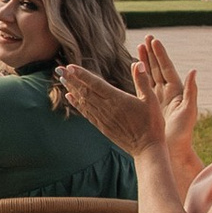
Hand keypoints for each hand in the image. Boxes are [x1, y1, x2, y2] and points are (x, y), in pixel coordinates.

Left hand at [56, 35, 196, 168]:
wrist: (147, 149)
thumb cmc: (152, 124)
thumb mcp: (151, 100)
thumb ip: (143, 81)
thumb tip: (138, 63)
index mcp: (118, 100)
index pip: (96, 84)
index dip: (82, 75)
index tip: (70, 66)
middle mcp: (107, 108)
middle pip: (85, 91)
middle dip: (71, 79)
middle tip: (59, 68)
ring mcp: (103, 118)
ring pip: (83, 101)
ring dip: (72, 89)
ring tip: (62, 78)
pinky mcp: (102, 126)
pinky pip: (86, 113)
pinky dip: (77, 104)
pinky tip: (70, 97)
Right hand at [130, 31, 200, 178]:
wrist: (173, 150)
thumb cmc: (183, 133)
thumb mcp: (189, 112)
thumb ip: (192, 91)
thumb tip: (194, 71)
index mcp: (177, 92)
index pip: (167, 68)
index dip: (160, 55)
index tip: (154, 41)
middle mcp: (167, 92)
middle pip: (158, 68)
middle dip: (152, 53)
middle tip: (146, 38)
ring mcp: (158, 98)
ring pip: (149, 76)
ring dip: (145, 62)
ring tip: (139, 47)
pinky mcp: (150, 105)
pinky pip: (143, 87)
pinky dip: (138, 77)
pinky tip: (133, 69)